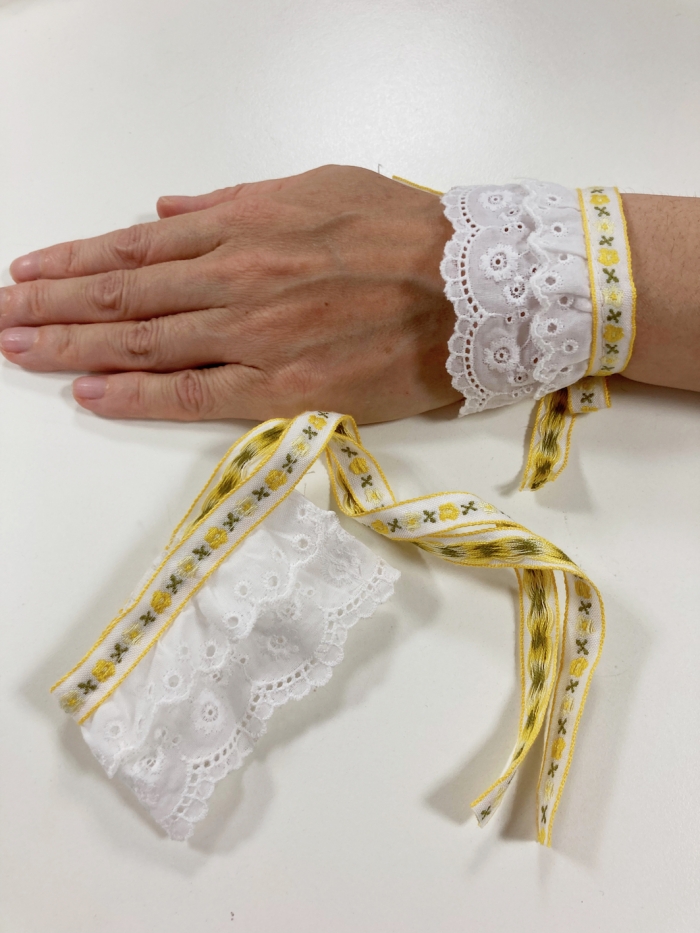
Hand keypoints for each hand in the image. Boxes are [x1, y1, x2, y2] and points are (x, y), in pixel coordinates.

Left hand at [0, 165, 459, 421]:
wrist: (478, 290)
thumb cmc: (408, 233)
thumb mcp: (322, 188)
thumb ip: (238, 200)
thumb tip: (171, 206)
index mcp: (249, 223)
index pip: (140, 244)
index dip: (78, 261)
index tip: (32, 273)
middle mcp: (240, 277)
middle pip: (126, 293)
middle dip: (54, 305)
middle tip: (1, 316)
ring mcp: (257, 334)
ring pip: (145, 340)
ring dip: (74, 344)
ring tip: (20, 349)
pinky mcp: (285, 387)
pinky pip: (193, 392)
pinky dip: (136, 394)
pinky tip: (89, 393)